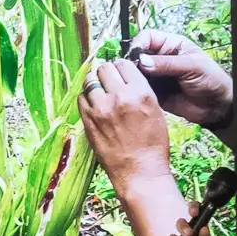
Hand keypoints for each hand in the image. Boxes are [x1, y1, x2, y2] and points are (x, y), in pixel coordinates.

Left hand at [80, 57, 175, 202]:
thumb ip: (140, 91)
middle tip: (108, 80)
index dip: (121, 67)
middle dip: (106, 72)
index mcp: (140, 92)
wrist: (140, 171)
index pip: (124, 64)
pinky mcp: (88, 121)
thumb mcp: (155, 110)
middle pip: (104, 68)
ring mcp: (101, 109)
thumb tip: (126, 77)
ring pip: (90, 81)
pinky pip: (81, 98)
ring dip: (94, 83)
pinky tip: (94, 104)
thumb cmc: (152, 144)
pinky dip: (86, 98)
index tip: (120, 72)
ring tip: (100, 92)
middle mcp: (120, 97)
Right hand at [131, 31, 235, 126]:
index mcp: (171, 45)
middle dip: (133, 62)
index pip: (148, 37)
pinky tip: (136, 94)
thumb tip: (143, 61)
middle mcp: (161, 58)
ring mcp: (157, 76)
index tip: (135, 56)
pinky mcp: (155, 92)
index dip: (139, 44)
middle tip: (131, 72)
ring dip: (133, 77)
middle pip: (138, 54)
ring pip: (136, 72)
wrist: (217, 106)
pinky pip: (141, 88)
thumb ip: (167, 64)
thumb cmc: (211, 79)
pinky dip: (136, 91)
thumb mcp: (191, 66)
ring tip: (133, 84)